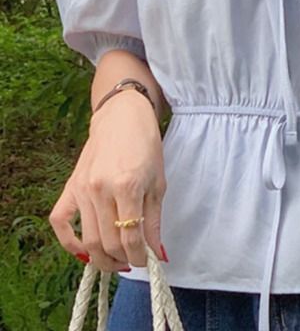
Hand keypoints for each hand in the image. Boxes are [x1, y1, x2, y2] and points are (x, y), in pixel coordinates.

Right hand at [49, 92, 166, 271]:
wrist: (123, 117)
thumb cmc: (146, 146)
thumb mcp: (158, 181)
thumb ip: (154, 219)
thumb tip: (156, 251)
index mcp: (127, 186)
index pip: (130, 237)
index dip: (140, 256)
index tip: (147, 262)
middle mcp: (101, 189)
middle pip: (107, 242)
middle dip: (122, 260)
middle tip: (133, 263)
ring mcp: (82, 188)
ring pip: (87, 239)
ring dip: (101, 257)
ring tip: (116, 261)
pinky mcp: (70, 186)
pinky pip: (60, 222)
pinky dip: (69, 242)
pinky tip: (84, 251)